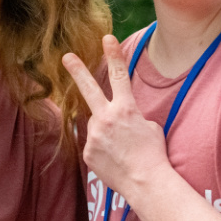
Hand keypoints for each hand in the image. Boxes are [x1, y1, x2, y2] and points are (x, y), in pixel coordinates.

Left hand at [62, 35, 168, 203]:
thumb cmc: (154, 154)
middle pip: (89, 89)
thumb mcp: (150, 126)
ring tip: (120, 149)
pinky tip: (114, 159)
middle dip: (78, 70)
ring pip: (95, 126)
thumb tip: (117, 118)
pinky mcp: (87, 152)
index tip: (106, 38)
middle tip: (67, 56)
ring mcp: (94, 136)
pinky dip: (102, 149)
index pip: (120, 76)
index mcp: (126, 109)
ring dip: (104, 133)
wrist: (146, 182)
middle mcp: (106, 118)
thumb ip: (129, 116)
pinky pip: (93, 145)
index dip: (113, 55)